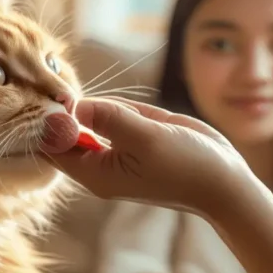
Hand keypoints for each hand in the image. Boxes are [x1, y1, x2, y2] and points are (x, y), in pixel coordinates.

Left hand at [47, 97, 263, 214]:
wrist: (224, 180)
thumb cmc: (185, 165)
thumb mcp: (145, 137)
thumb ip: (108, 118)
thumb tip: (75, 105)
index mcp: (95, 173)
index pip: (52, 149)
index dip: (48, 123)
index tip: (57, 98)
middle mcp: (100, 164)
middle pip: (67, 133)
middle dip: (71, 111)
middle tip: (80, 91)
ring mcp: (117, 151)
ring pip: (91, 120)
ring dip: (101, 107)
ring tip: (123, 111)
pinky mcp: (135, 139)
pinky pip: (115, 116)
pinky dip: (120, 108)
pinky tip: (140, 114)